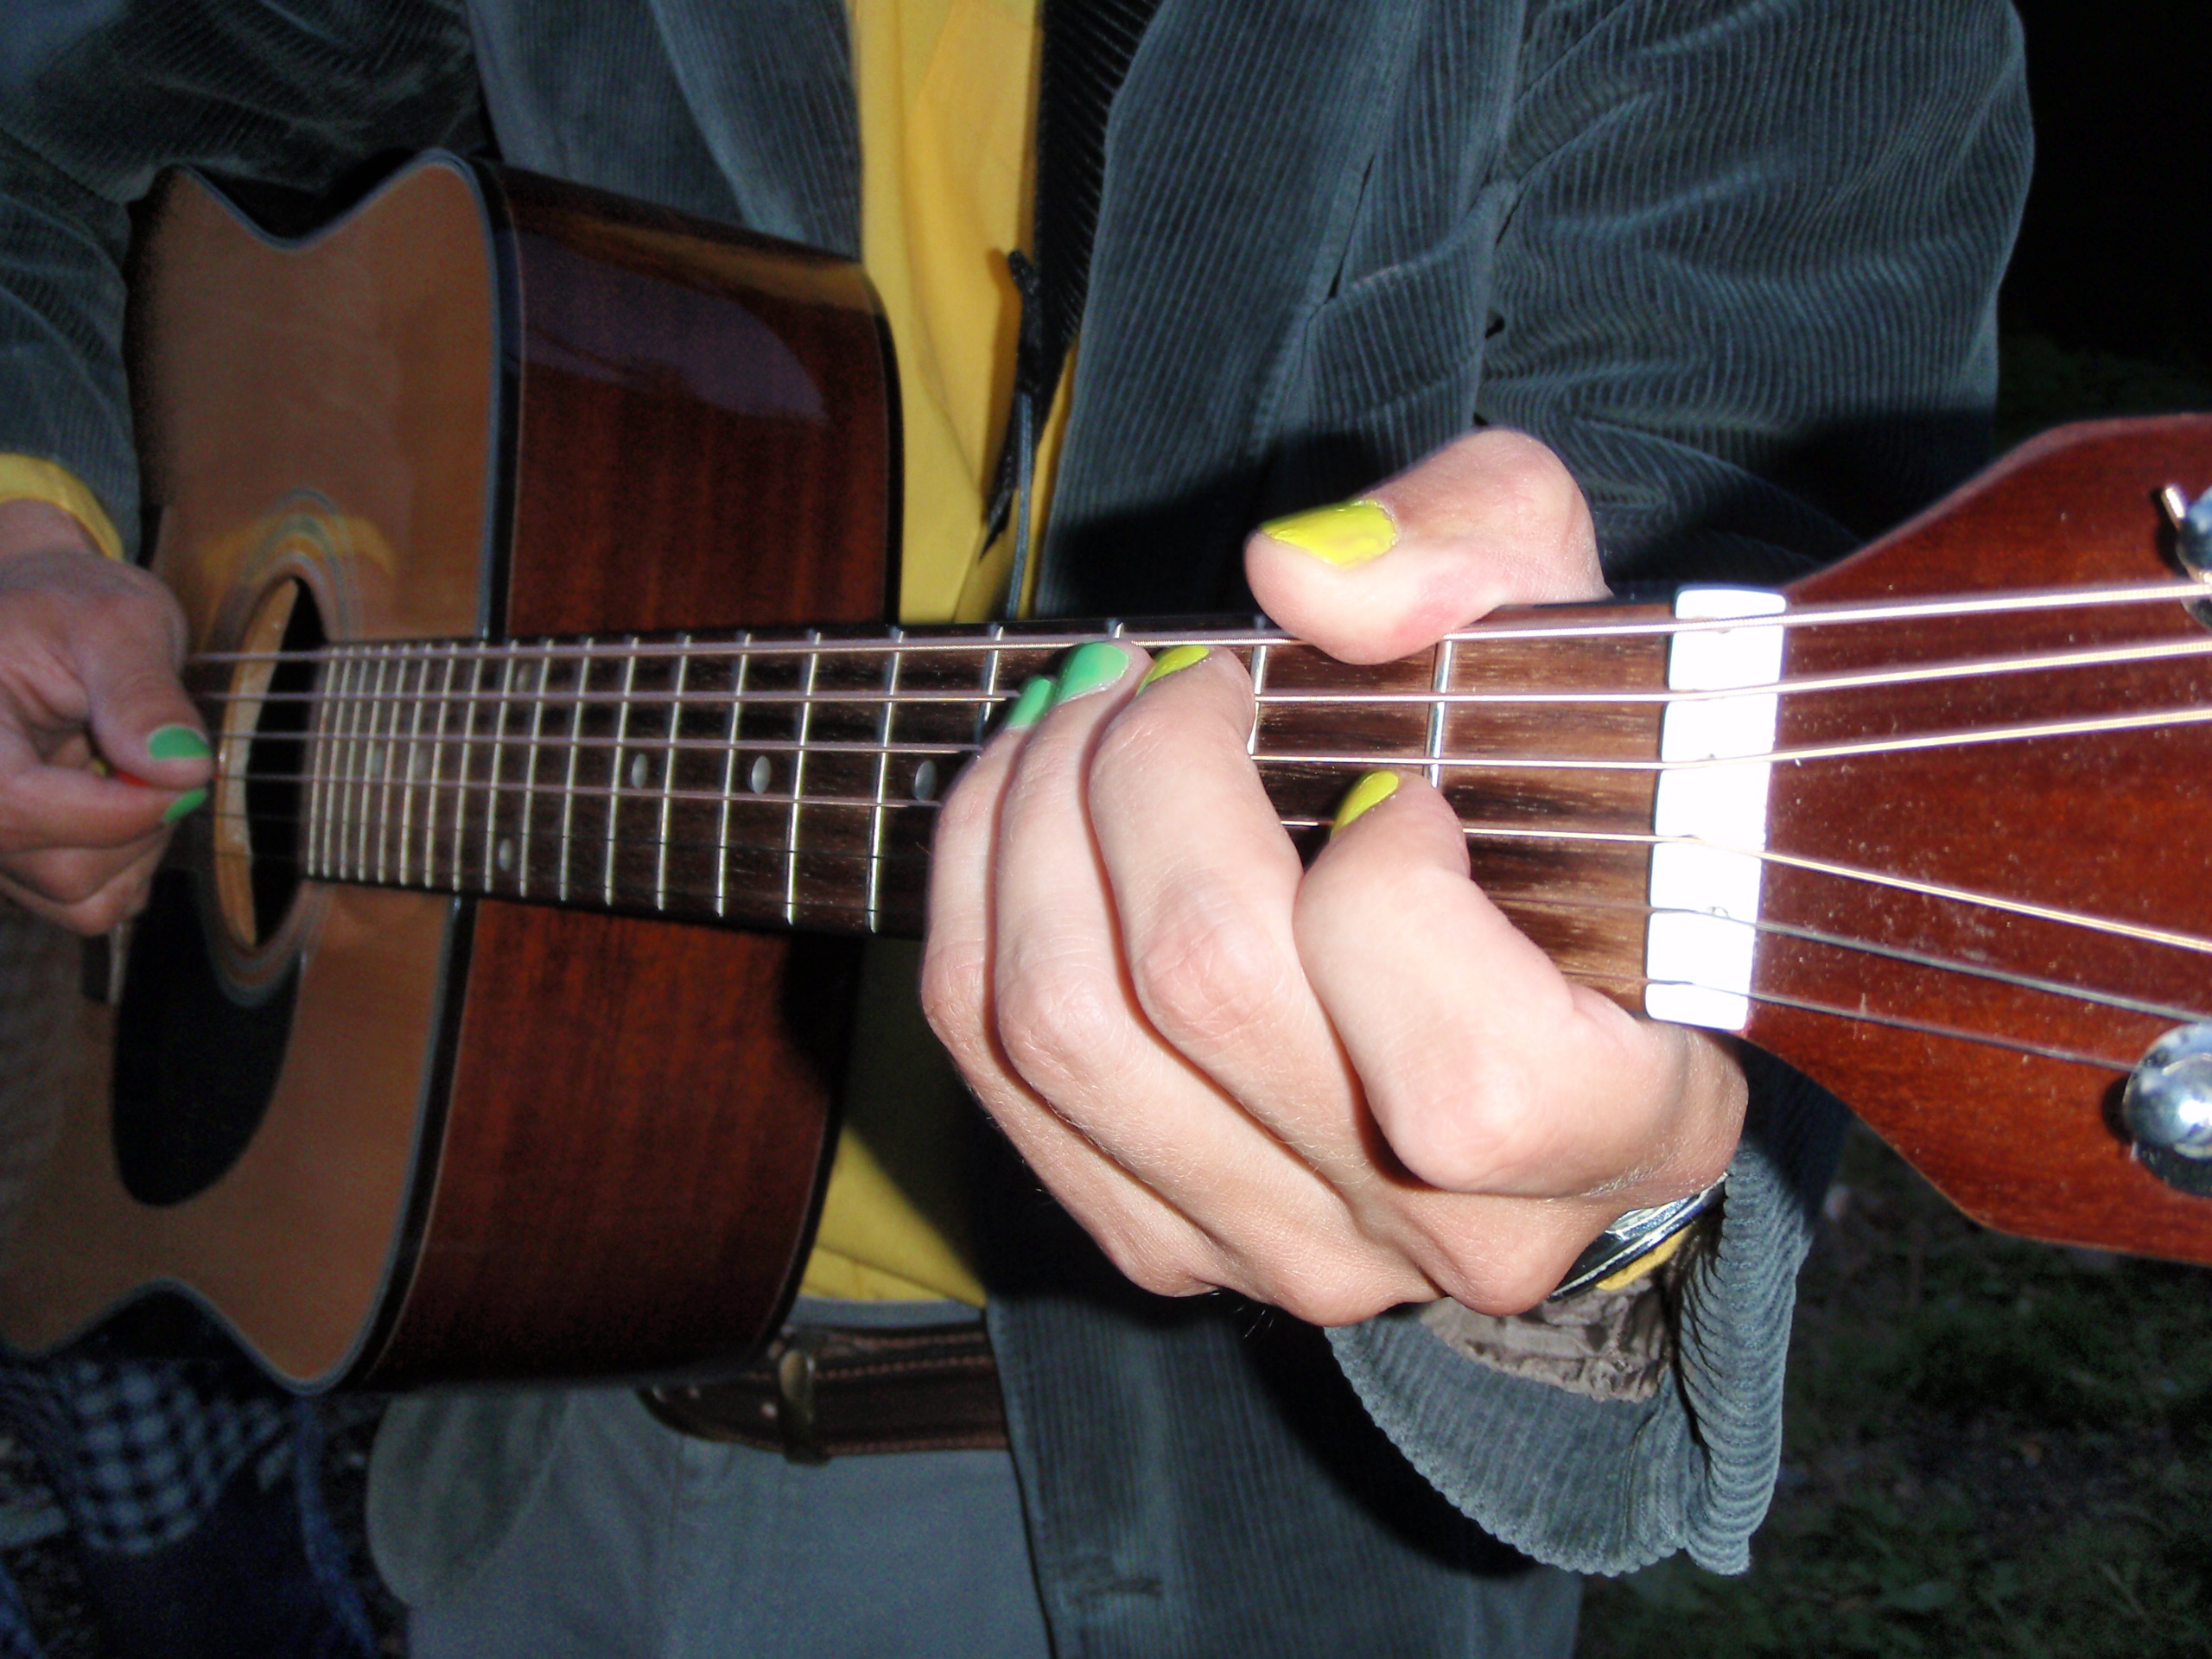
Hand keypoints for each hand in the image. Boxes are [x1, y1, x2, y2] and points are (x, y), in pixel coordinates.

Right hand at [0, 500, 208, 933]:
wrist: (45, 614)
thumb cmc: (70, 607)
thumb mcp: (118, 621)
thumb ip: (142, 693)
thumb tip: (182, 768)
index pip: (14, 809)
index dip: (116, 810)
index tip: (181, 771)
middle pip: (59, 869)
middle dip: (139, 822)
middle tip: (152, 748)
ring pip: (79, 896)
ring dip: (138, 843)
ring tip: (128, 765)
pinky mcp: (17, 865)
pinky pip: (89, 904)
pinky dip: (128, 863)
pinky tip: (122, 800)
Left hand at [923, 431, 1745, 1321]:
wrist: (1539, 993)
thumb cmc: (1580, 802)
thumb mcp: (1581, 628)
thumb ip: (1481, 555)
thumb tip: (1292, 579)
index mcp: (1608, 1133)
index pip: (1463, 1079)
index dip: (1388, 889)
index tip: (1392, 784)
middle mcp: (1442, 1233)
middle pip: (1209, 995)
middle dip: (1146, 776)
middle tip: (1168, 678)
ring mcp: (1283, 1248)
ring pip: (1068, 1030)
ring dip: (1031, 822)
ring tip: (1080, 711)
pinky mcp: (1161, 1232)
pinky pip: (996, 1065)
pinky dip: (977, 896)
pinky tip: (1021, 797)